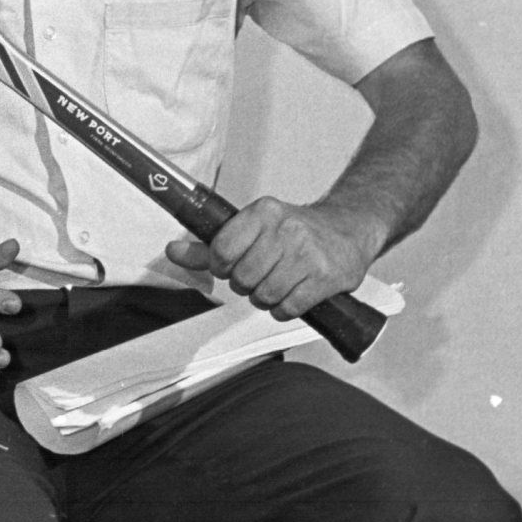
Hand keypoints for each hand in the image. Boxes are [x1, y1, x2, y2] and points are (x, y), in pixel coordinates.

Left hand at [166, 195, 380, 320]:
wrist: (348, 230)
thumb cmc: (293, 231)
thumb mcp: (252, 228)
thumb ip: (209, 245)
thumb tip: (172, 251)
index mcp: (264, 212)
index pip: (221, 250)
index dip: (221, 266)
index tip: (230, 266)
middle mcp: (287, 229)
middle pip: (241, 278)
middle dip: (244, 285)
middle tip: (257, 277)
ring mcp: (309, 254)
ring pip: (264, 295)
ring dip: (264, 299)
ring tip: (275, 285)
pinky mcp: (327, 278)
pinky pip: (288, 308)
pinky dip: (283, 309)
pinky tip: (291, 296)